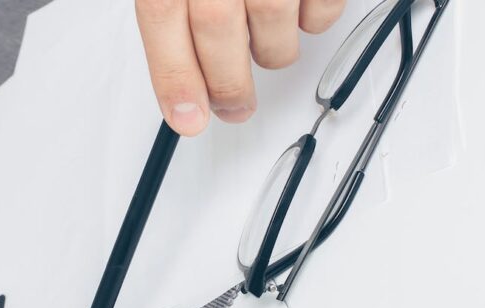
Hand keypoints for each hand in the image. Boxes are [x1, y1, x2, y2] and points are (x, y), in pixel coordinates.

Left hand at [136, 0, 345, 135]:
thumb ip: (182, 13)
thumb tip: (182, 87)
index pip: (162, 15)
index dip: (173, 75)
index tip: (186, 120)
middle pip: (216, 28)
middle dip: (226, 82)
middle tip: (233, 105)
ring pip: (273, 25)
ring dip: (271, 51)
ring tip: (265, 37)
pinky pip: (322, 10)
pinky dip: (314, 21)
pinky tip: (299, 8)